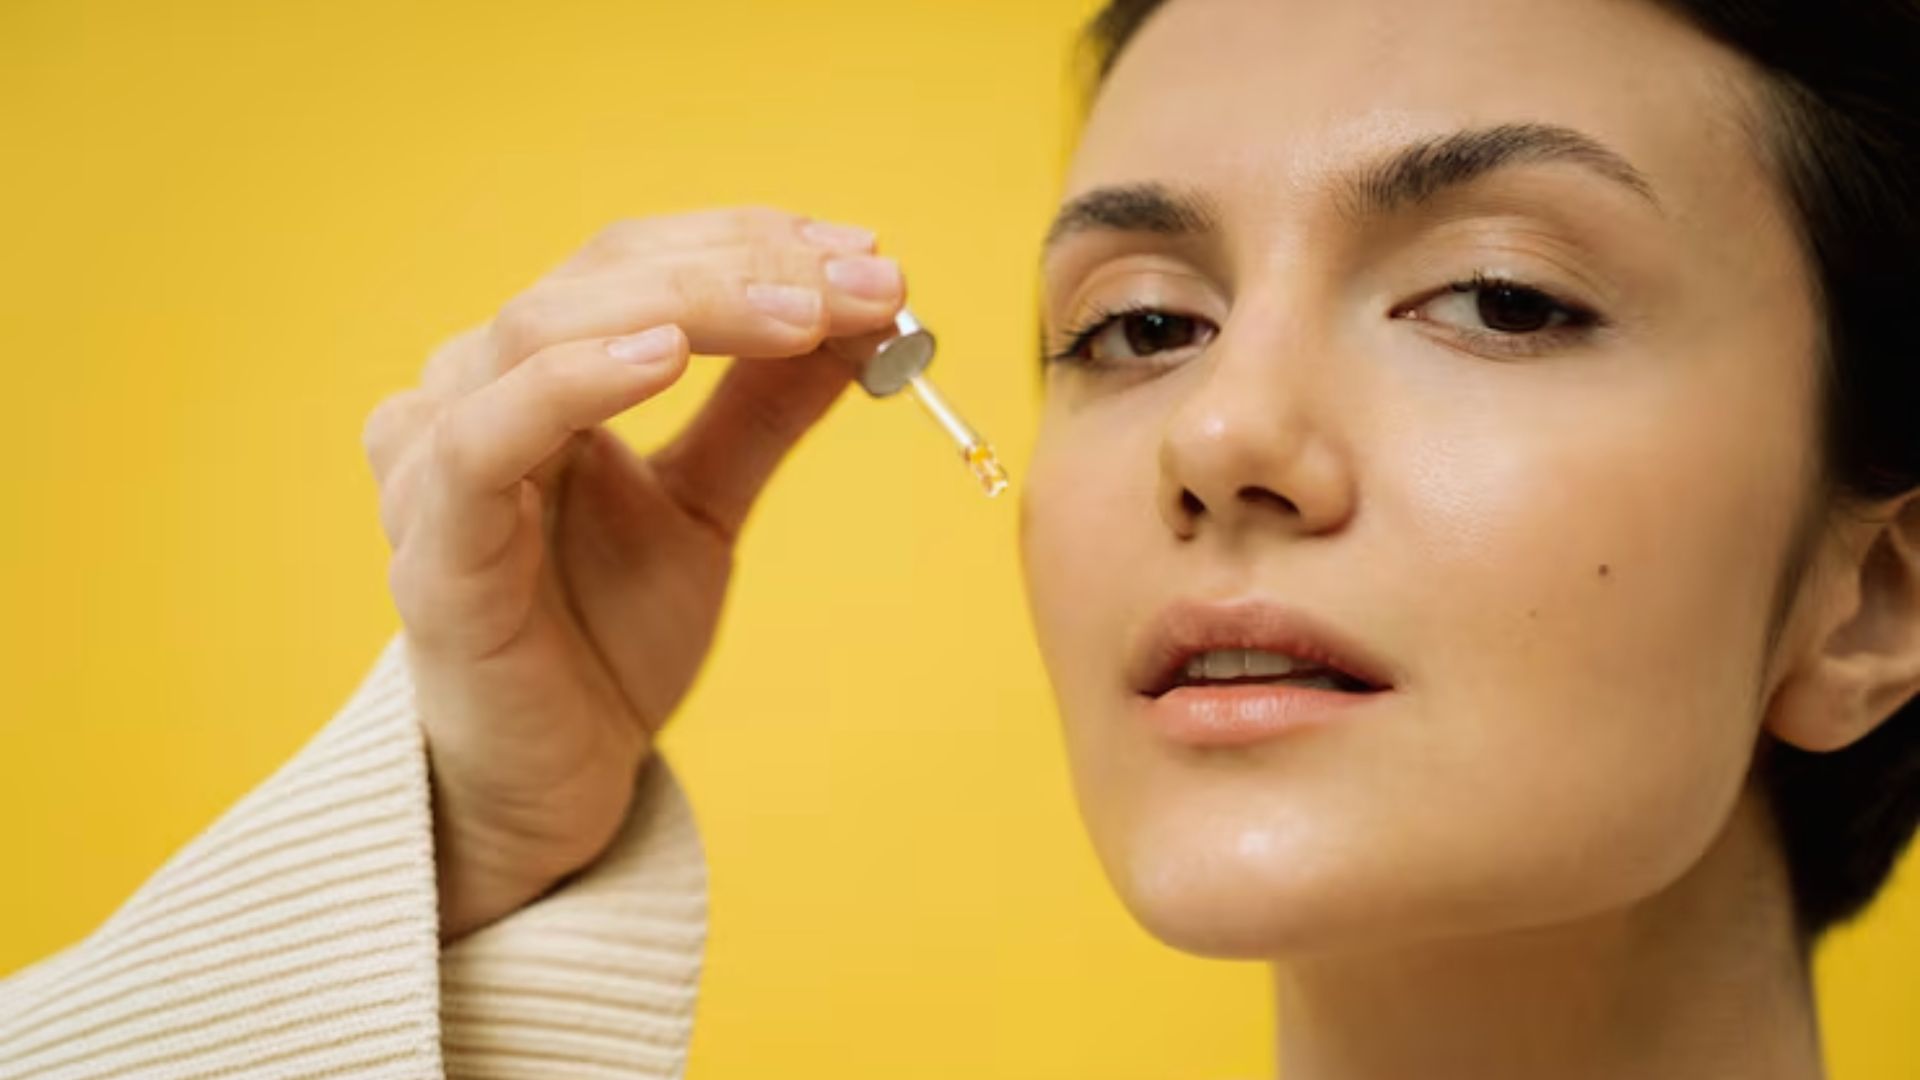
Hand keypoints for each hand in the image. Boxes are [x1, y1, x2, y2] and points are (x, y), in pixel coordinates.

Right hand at [359, 208, 903, 938]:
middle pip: (605, 273)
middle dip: (751, 266)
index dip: (756, 241)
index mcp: (534, 371)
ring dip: (691, 304)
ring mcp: (435, 462)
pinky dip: (575, 381)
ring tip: (806, 312)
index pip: (641, 260)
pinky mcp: (433, 547)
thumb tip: (864, 312)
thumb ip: (764, 407)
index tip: (873, 257)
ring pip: (547, 326)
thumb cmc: (608, 637)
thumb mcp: (709, 502)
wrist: (557, 783)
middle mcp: (470, 391)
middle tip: (869, 282)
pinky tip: (666, 354)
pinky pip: (486, 438)